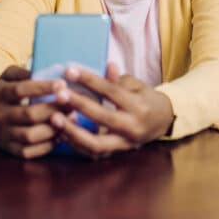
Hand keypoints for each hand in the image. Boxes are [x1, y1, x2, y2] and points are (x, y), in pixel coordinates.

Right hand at [0, 66, 66, 158]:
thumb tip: (49, 73)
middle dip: (54, 109)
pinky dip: (47, 145)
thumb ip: (25, 73)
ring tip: (71, 119)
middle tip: (73, 103)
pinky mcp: (8, 149)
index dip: (43, 87)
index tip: (62, 84)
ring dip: (54, 128)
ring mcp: (2, 134)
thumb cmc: (2, 91)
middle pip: (29, 115)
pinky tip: (61, 134)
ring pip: (30, 136)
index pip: (21, 90)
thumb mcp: (8, 76)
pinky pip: (29, 151)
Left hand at [50, 63, 173, 158]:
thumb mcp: (136, 85)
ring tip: (55, 118)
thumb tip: (107, 65)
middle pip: (102, 117)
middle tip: (59, 94)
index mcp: (138, 106)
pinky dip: (77, 144)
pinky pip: (94, 153)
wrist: (163, 121)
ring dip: (73, 132)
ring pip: (96, 144)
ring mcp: (125, 143)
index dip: (89, 80)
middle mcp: (133, 127)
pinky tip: (62, 132)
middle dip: (79, 105)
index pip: (111, 91)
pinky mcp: (117, 153)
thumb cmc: (145, 98)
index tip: (69, 70)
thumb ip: (118, 79)